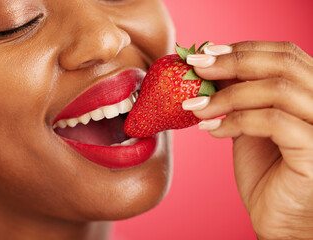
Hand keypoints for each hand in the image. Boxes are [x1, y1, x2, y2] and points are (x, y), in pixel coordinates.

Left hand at [183, 41, 312, 239]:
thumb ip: (240, 95)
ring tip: (195, 108)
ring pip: (276, 90)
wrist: (278, 217)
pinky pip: (273, 122)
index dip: (242, 49)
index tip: (204, 54)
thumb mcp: (250, 124)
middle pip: (283, 64)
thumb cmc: (266, 172)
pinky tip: (210, 130)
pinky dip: (235, 121)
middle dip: (232, 63)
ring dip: (226, 96)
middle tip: (196, 69)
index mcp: (311, 93)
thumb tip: (211, 66)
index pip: (283, 54)